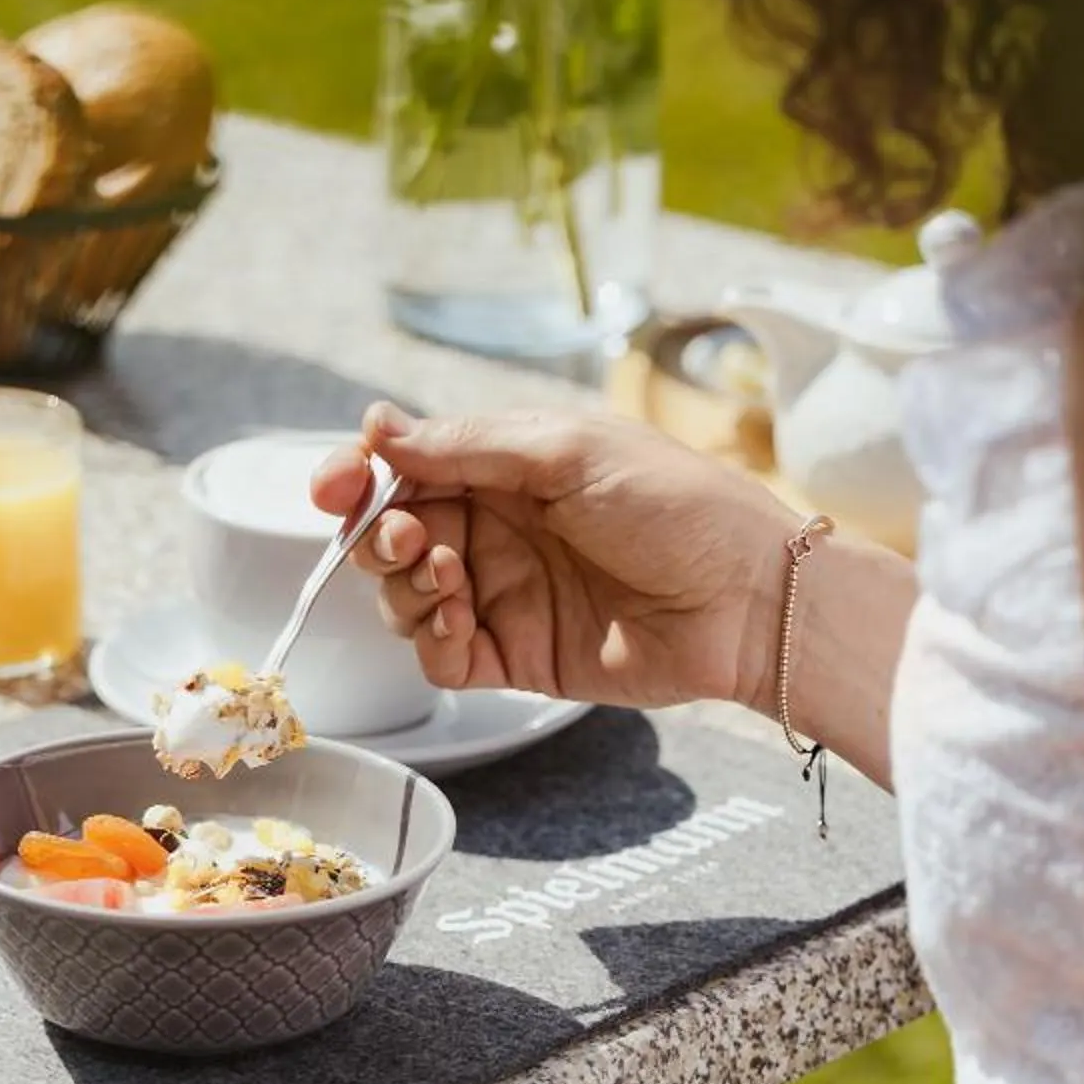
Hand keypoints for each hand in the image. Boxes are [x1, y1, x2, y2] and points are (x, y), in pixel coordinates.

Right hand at [313, 402, 800, 711]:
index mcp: (506, 467)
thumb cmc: (679, 506)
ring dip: (405, 587)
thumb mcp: (567, 452)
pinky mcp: (516, 657)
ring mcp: (502, 594)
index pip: (405, 468)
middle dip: (378, 535)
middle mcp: (496, 528)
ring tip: (449, 576)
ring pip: (404, 597)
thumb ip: (465, 446)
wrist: (749, 600)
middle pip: (392, 534)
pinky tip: (459, 620)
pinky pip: (439, 656)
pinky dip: (431, 640)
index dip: (359, 477)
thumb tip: (375, 427)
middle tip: (408, 539)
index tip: (334, 487)